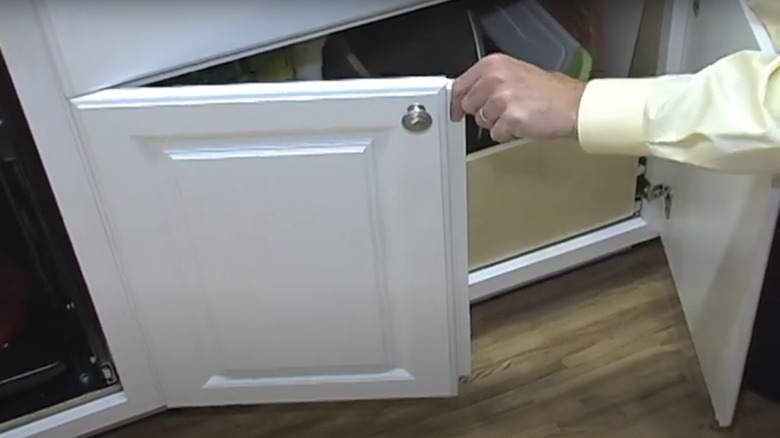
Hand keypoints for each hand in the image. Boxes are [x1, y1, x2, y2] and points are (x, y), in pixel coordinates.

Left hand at [451, 53, 586, 141]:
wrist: (574, 105)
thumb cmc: (551, 91)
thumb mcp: (516, 73)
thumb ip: (489, 81)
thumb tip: (468, 95)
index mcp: (493, 64)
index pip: (460, 86)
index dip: (457, 101)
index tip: (455, 110)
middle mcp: (495, 79)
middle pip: (468, 106)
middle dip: (483, 112)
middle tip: (505, 109)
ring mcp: (501, 100)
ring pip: (483, 122)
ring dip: (498, 123)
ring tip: (519, 114)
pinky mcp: (509, 120)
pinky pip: (496, 135)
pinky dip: (508, 134)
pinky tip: (523, 123)